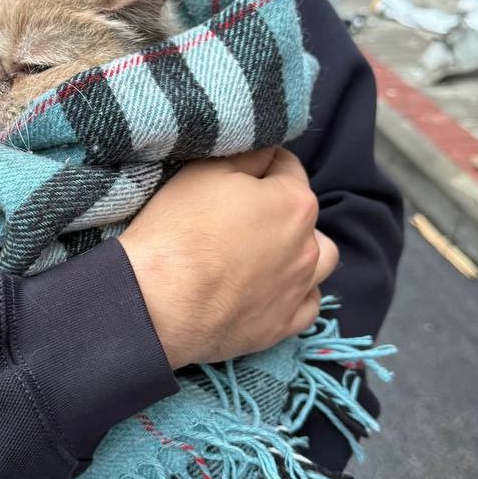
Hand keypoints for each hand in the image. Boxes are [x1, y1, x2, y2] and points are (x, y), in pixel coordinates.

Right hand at [118, 147, 338, 370]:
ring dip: (301, 251)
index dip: (262, 165)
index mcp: (295, 203)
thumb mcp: (203, 171)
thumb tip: (265, 151)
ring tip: (268, 252)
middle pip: (304, 215)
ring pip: (319, 262)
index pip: (287, 166)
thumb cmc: (178, 231)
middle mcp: (308, 247)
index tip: (238, 173)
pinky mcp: (282, 326)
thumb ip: (246, 154)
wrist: (157, 304)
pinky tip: (272, 289)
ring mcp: (298, 290)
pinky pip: (307, 305)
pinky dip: (296, 293)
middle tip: (242, 214)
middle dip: (282, 209)